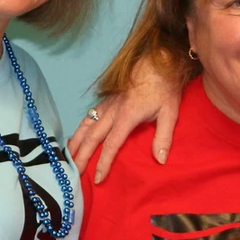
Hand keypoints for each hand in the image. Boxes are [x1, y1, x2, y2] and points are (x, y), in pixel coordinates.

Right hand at [67, 63, 184, 181]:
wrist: (157, 61)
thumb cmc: (164, 87)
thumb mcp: (170, 112)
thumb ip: (164, 137)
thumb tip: (160, 160)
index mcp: (127, 116)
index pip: (112, 144)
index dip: (104, 162)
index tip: (98, 178)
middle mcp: (112, 111)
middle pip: (92, 137)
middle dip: (83, 156)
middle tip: (75, 173)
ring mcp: (107, 104)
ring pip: (86, 125)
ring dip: (76, 143)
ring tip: (69, 157)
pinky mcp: (106, 99)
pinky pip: (88, 116)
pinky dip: (79, 128)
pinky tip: (76, 136)